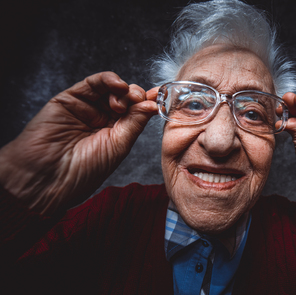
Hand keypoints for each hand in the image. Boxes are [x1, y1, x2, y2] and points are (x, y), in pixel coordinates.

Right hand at [0, 72, 158, 214]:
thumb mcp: (118, 146)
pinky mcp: (69, 98)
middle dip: (137, 96)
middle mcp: (101, 119)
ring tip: (127, 98)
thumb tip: (152, 104)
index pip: (135, 113)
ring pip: (110, 89)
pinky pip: (92, 83)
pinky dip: (108, 80)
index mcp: (115, 133)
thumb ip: (134, 122)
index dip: (147, 104)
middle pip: (125, 98)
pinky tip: (119, 85)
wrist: (48, 176)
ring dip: (124, 89)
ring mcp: (86, 108)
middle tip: (141, 100)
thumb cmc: (84, 169)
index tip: (161, 97)